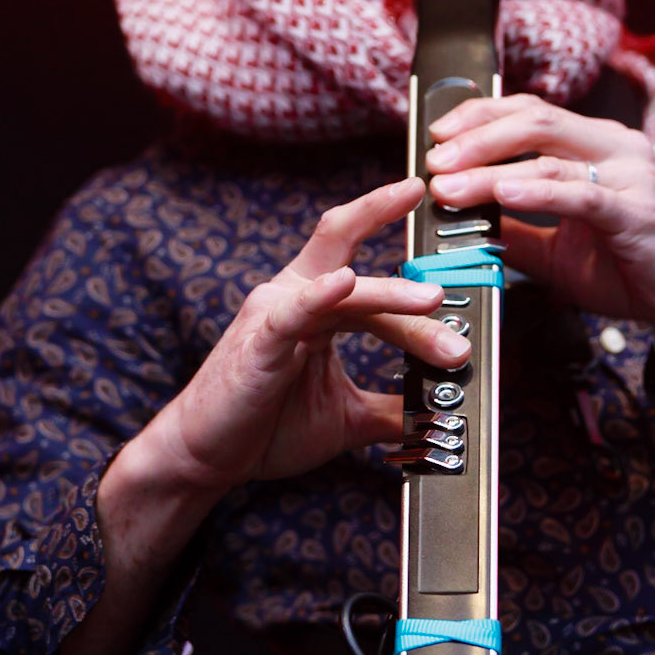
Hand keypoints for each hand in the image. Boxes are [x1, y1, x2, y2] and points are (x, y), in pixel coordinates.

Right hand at [128, 176, 466, 509]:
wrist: (207, 459)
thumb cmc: (267, 427)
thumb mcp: (347, 418)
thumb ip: (393, 408)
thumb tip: (442, 411)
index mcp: (314, 301)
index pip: (355, 247)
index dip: (388, 214)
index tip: (428, 194)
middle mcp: (294, 295)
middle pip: (349, 248)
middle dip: (399, 252)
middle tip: (447, 263)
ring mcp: (274, 314)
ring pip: (339, 286)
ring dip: (390, 295)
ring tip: (433, 300)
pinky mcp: (258, 342)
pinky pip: (293, 311)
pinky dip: (320, 295)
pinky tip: (344, 283)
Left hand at [425, 95, 654, 337]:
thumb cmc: (635, 267)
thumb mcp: (561, 248)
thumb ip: (517, 230)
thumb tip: (462, 224)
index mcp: (596, 147)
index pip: (531, 112)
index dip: (480, 116)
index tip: (436, 136)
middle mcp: (615, 148)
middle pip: (534, 120)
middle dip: (475, 136)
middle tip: (433, 159)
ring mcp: (630, 175)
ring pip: (549, 154)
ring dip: (489, 167)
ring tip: (449, 183)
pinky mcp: (638, 211)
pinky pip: (580, 194)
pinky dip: (537, 190)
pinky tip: (503, 192)